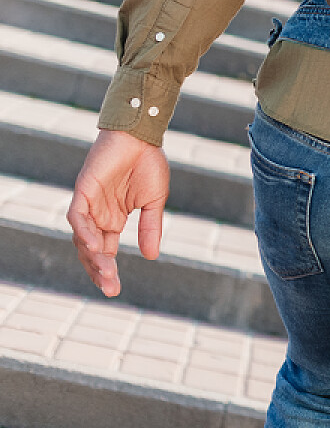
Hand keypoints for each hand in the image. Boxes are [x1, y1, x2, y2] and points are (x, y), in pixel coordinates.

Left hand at [67, 129, 169, 296]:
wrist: (142, 137)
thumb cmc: (148, 164)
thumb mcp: (154, 202)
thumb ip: (150, 228)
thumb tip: (151, 256)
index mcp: (112, 219)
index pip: (104, 252)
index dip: (107, 271)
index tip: (115, 290)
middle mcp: (97, 215)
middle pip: (91, 251)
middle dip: (99, 270)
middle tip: (111, 288)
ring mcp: (88, 204)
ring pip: (82, 238)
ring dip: (93, 257)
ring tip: (107, 273)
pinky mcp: (83, 191)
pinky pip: (78, 217)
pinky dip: (85, 232)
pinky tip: (97, 247)